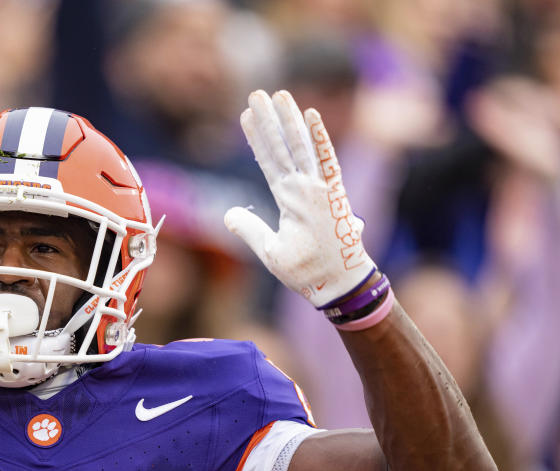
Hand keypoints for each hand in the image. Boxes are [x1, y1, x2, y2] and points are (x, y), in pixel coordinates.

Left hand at [225, 90, 375, 307]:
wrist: (336, 286)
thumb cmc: (307, 271)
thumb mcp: (269, 250)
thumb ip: (250, 229)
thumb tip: (227, 215)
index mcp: (288, 199)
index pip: (268, 162)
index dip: (256, 139)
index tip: (243, 116)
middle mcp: (302, 189)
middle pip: (281, 147)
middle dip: (268, 120)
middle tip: (256, 93)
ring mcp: (318, 190)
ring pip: (300, 148)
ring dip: (288, 121)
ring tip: (277, 94)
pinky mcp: (334, 195)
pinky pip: (326, 162)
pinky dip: (319, 139)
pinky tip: (310, 115)